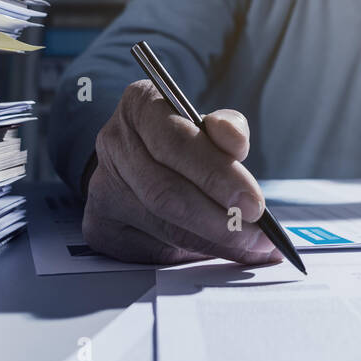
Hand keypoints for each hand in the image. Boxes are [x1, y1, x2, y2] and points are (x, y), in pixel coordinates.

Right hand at [82, 79, 278, 265]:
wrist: (143, 159)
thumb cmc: (183, 141)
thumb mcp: (208, 126)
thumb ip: (226, 130)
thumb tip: (235, 140)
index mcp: (139, 105)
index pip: (175, 143)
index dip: (216, 175)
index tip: (255, 203)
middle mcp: (112, 144)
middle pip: (165, 191)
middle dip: (219, 218)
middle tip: (258, 235)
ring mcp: (102, 188)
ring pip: (162, 225)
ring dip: (214, 240)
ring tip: (251, 247)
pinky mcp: (103, 227)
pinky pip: (154, 249)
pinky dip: (196, 254)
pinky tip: (222, 252)